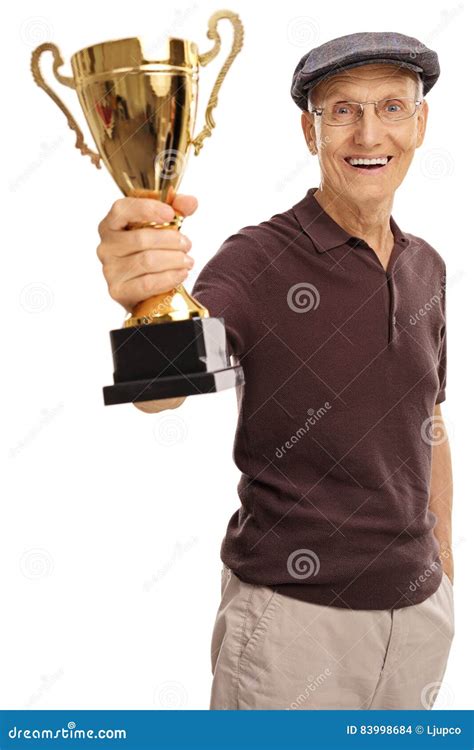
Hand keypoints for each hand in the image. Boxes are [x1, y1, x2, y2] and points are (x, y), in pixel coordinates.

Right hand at [96, 194, 197, 312]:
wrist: (146, 292)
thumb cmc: (151, 252)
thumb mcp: (163, 227)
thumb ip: (177, 210)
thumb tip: (191, 202)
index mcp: (111, 225)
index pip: (123, 209)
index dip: (147, 208)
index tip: (171, 214)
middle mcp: (106, 246)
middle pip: (141, 239)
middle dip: (171, 240)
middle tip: (187, 244)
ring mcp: (110, 270)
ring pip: (148, 261)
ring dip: (174, 260)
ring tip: (187, 261)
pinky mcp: (118, 291)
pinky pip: (148, 283)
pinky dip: (169, 277)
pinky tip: (181, 274)